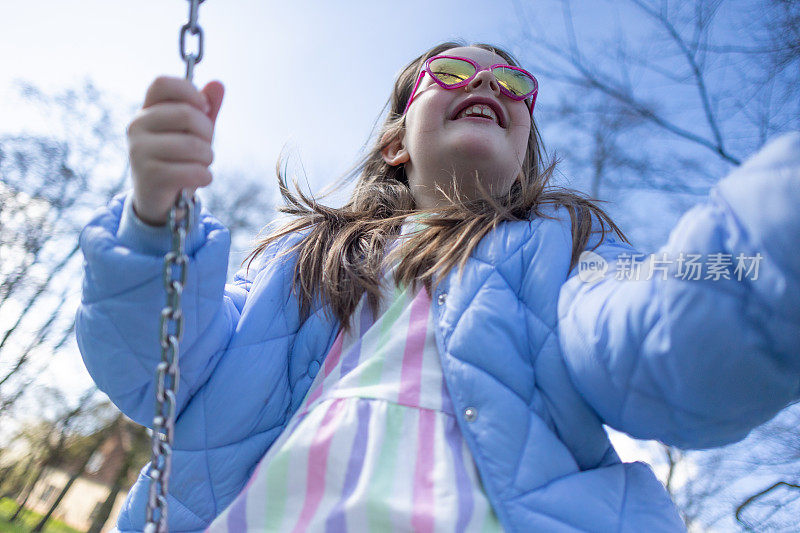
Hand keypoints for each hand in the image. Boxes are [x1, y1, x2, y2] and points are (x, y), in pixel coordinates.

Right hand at [127, 76, 224, 224]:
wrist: (160, 199)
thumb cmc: (179, 159)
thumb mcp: (194, 131)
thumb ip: (205, 108)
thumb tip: (218, 84)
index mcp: (146, 110)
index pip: (164, 83)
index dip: (190, 92)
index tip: (203, 110)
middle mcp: (137, 126)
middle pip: (186, 114)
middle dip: (207, 133)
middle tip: (205, 146)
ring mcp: (139, 150)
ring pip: (193, 146)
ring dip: (208, 158)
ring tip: (200, 165)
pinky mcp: (149, 175)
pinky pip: (192, 171)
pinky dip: (205, 177)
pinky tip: (199, 179)